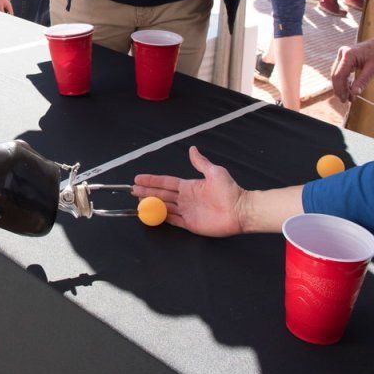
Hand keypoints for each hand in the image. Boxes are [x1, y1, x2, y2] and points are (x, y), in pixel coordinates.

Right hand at [131, 147, 246, 236]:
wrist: (240, 210)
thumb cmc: (229, 190)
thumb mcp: (215, 172)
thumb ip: (201, 163)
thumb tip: (192, 149)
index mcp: (189, 186)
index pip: (166, 182)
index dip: (152, 180)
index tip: (138, 178)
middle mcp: (186, 198)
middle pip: (162, 195)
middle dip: (147, 192)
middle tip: (132, 190)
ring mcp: (187, 212)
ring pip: (164, 207)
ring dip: (151, 204)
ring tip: (138, 202)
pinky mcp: (190, 224)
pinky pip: (172, 221)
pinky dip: (161, 218)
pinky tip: (151, 215)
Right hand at [330, 34, 373, 102]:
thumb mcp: (373, 69)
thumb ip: (362, 81)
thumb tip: (354, 93)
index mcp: (348, 55)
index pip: (339, 75)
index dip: (340, 89)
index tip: (344, 99)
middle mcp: (342, 53)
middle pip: (336, 75)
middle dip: (340, 89)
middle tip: (345, 100)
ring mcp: (343, 55)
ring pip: (337, 73)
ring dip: (342, 85)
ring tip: (348, 96)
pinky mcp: (345, 57)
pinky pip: (341, 70)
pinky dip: (345, 80)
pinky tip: (349, 88)